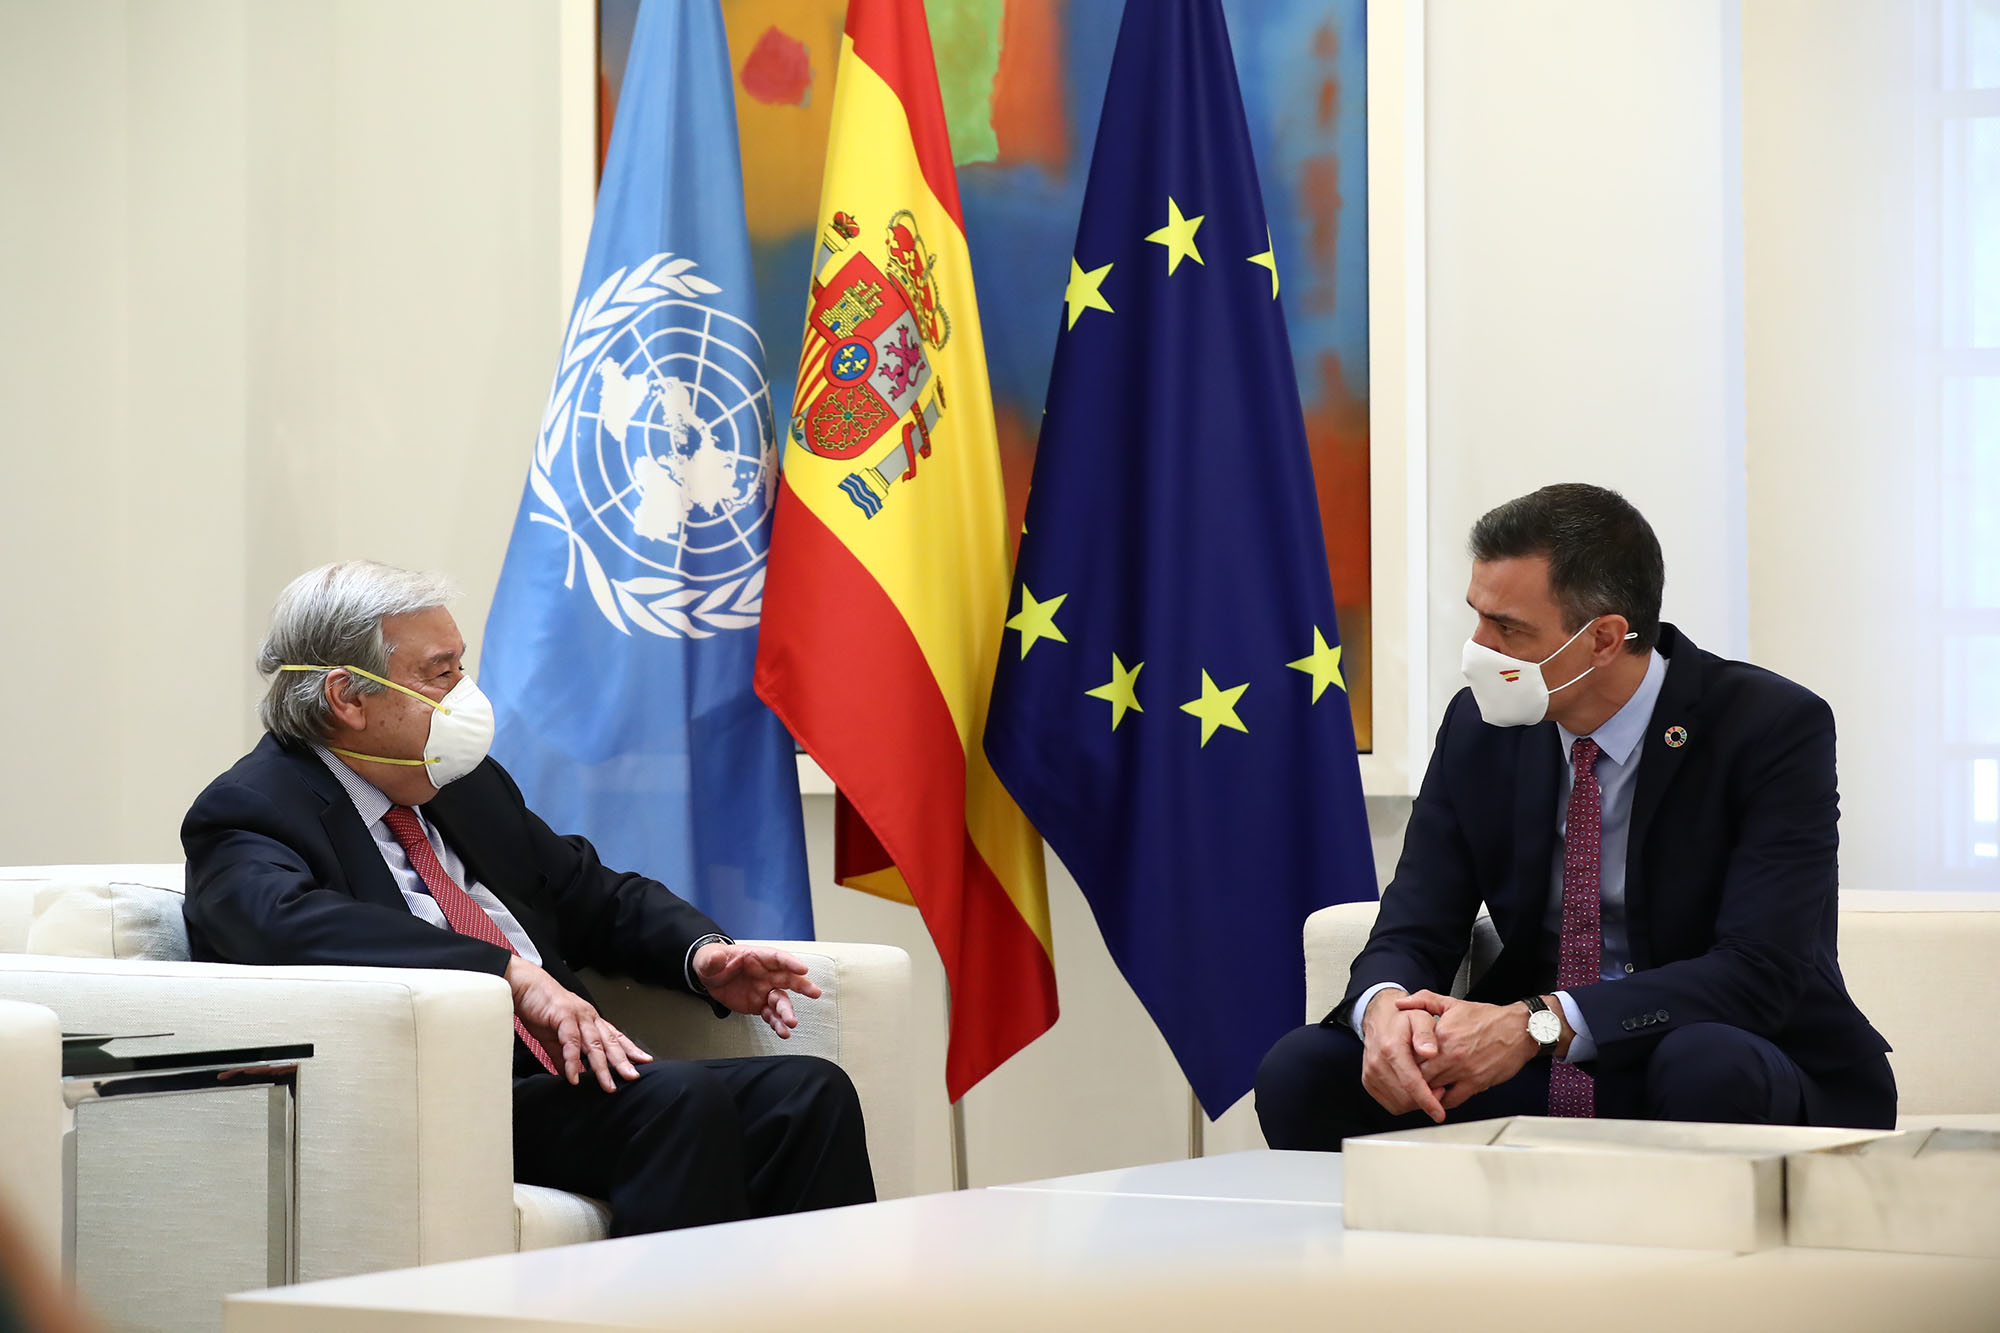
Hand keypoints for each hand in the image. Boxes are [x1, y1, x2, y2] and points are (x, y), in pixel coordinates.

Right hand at [505, 956, 652, 1091]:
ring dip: (602, 1066)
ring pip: (594, 1044)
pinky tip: (574, 1076)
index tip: (644, 1061)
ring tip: (608, 1084)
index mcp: (590, 1020)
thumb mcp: (554, 1037)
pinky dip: (572, 1061)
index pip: (614, 1036)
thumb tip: (569, 1075)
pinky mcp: (563, 1017)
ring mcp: (578, 1016)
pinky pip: (571, 1042)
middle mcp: (588, 1017)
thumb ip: (563, 1056)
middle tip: (633, 1076)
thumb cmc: (540, 1007)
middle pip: (609, 1042)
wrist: (524, 986)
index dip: (629, 1049)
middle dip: (623, 1061)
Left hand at [693, 943, 821, 1037]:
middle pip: (788, 979)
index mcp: (757, 958)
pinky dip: (777, 1024)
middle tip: (815, 993)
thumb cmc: (713, 962)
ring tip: (792, 1023)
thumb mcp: (709, 959)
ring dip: (788, 1012)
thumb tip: (716, 957)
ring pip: (781, 1001)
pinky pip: (771, 1016)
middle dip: (802, 986)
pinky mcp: (760, 1005)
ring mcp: (765, 991)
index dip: (790, 963)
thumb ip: (713, 959)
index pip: (777, 958)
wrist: (709, 977)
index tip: (802, 969)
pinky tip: (783, 1032)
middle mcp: (766, 974)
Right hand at [1359, 987, 1446, 1122]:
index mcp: (1391, 1049)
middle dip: (1425, 1101)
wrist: (1380, 1019)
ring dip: (1416, 1103)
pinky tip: (1414, 1090)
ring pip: (1398, 1104)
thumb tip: (1430, 1052)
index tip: (1439, 1113)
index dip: (1426, 1101)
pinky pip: (1390, 1103)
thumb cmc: (1404, 1019)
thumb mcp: (1420, 1018)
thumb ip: (1426, 1034)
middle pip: (1404, 1098)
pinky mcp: (1368, 1082)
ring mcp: (1371, 1074)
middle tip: (1440, 1089)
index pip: (1410, 1083)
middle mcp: (1377, 1063)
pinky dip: (1405, 1103)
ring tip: (1428, 1088)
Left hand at [1394, 991, 1536, 1109]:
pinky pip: (1452, 1099)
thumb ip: (1423, 1000)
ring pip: (1433, 1088)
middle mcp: (1451, 1054)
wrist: (1519, 1030)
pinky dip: (1442, 1101)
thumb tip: (1401, 1002)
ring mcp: (1463, 1071)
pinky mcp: (1476, 1083)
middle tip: (1405, 1079)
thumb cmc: (1487, 1018)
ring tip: (1418, 1088)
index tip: (1399, 1059)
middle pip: (1419, 1073)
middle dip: (1411, 1077)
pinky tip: (1438, 1096)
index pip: (1411, 1052)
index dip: (1403, 1057)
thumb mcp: (1452, 1003)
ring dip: (1424, 1090)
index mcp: (1442, 1034)